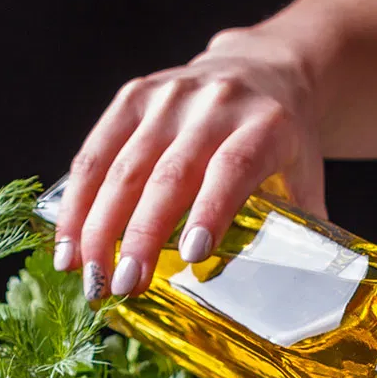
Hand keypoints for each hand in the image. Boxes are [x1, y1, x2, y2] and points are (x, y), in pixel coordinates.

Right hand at [53, 27, 325, 300]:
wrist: (264, 70)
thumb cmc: (284, 143)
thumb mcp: (306, 180)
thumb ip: (303, 234)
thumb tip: (301, 307)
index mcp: (265, 126)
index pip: (233, 169)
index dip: (210, 211)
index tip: (189, 257)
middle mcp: (214, 104)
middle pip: (169, 174)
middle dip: (138, 235)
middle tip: (119, 285)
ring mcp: (169, 96)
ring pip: (124, 164)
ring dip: (97, 223)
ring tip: (86, 273)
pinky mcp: (134, 95)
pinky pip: (98, 149)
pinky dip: (79, 197)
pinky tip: (70, 239)